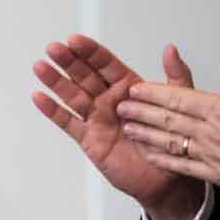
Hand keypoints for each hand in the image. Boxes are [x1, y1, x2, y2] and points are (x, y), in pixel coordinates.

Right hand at [31, 33, 206, 219]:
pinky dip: (53, 111)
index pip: (106, 65)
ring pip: (72, 96)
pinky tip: (39, 98)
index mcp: (129, 87)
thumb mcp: (180, 103)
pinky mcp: (88, 138)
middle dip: (68, 62)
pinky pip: (67, 122)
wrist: (165, 178)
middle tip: (53, 49)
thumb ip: (176, 75)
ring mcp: (97, 118)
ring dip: (56, 82)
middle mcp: (110, 100)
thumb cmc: (171, 141)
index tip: (75, 40)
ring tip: (40, 67)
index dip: (90, 52)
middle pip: (84, 76)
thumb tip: (171, 49)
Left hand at [117, 40, 219, 191]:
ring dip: (146, 135)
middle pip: (169, 120)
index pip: (181, 99)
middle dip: (142, 111)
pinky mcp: (218, 176)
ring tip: (126, 127)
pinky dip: (163, 159)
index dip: (155, 93)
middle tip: (120, 104)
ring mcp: (213, 157)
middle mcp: (213, 135)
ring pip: (171, 144)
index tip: (136, 87)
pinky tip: (148, 155)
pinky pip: (183, 167)